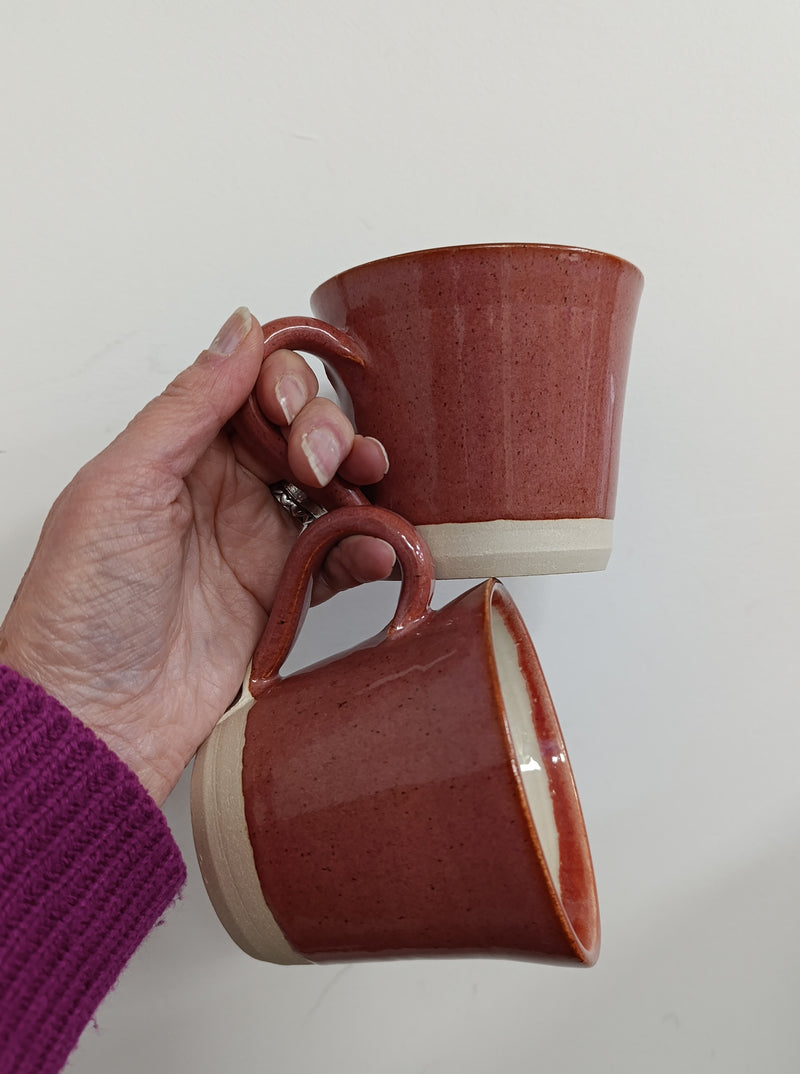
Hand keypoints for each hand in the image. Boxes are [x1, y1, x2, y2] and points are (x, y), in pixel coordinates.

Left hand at [0, 308, 393, 804]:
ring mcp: (257, 540)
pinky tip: (376, 546)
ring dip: (360, 476)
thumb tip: (238, 330)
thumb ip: (187, 406)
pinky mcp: (284, 591)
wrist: (96, 714)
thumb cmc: (83, 603)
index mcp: (177, 450)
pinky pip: (342, 556)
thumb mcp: (122, 484)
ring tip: (363, 485)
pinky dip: (370, 547)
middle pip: (301, 429)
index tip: (289, 411)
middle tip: (320, 463)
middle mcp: (222, 488)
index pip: (251, 387)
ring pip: (332, 485)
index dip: (284, 384)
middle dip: (326, 429)